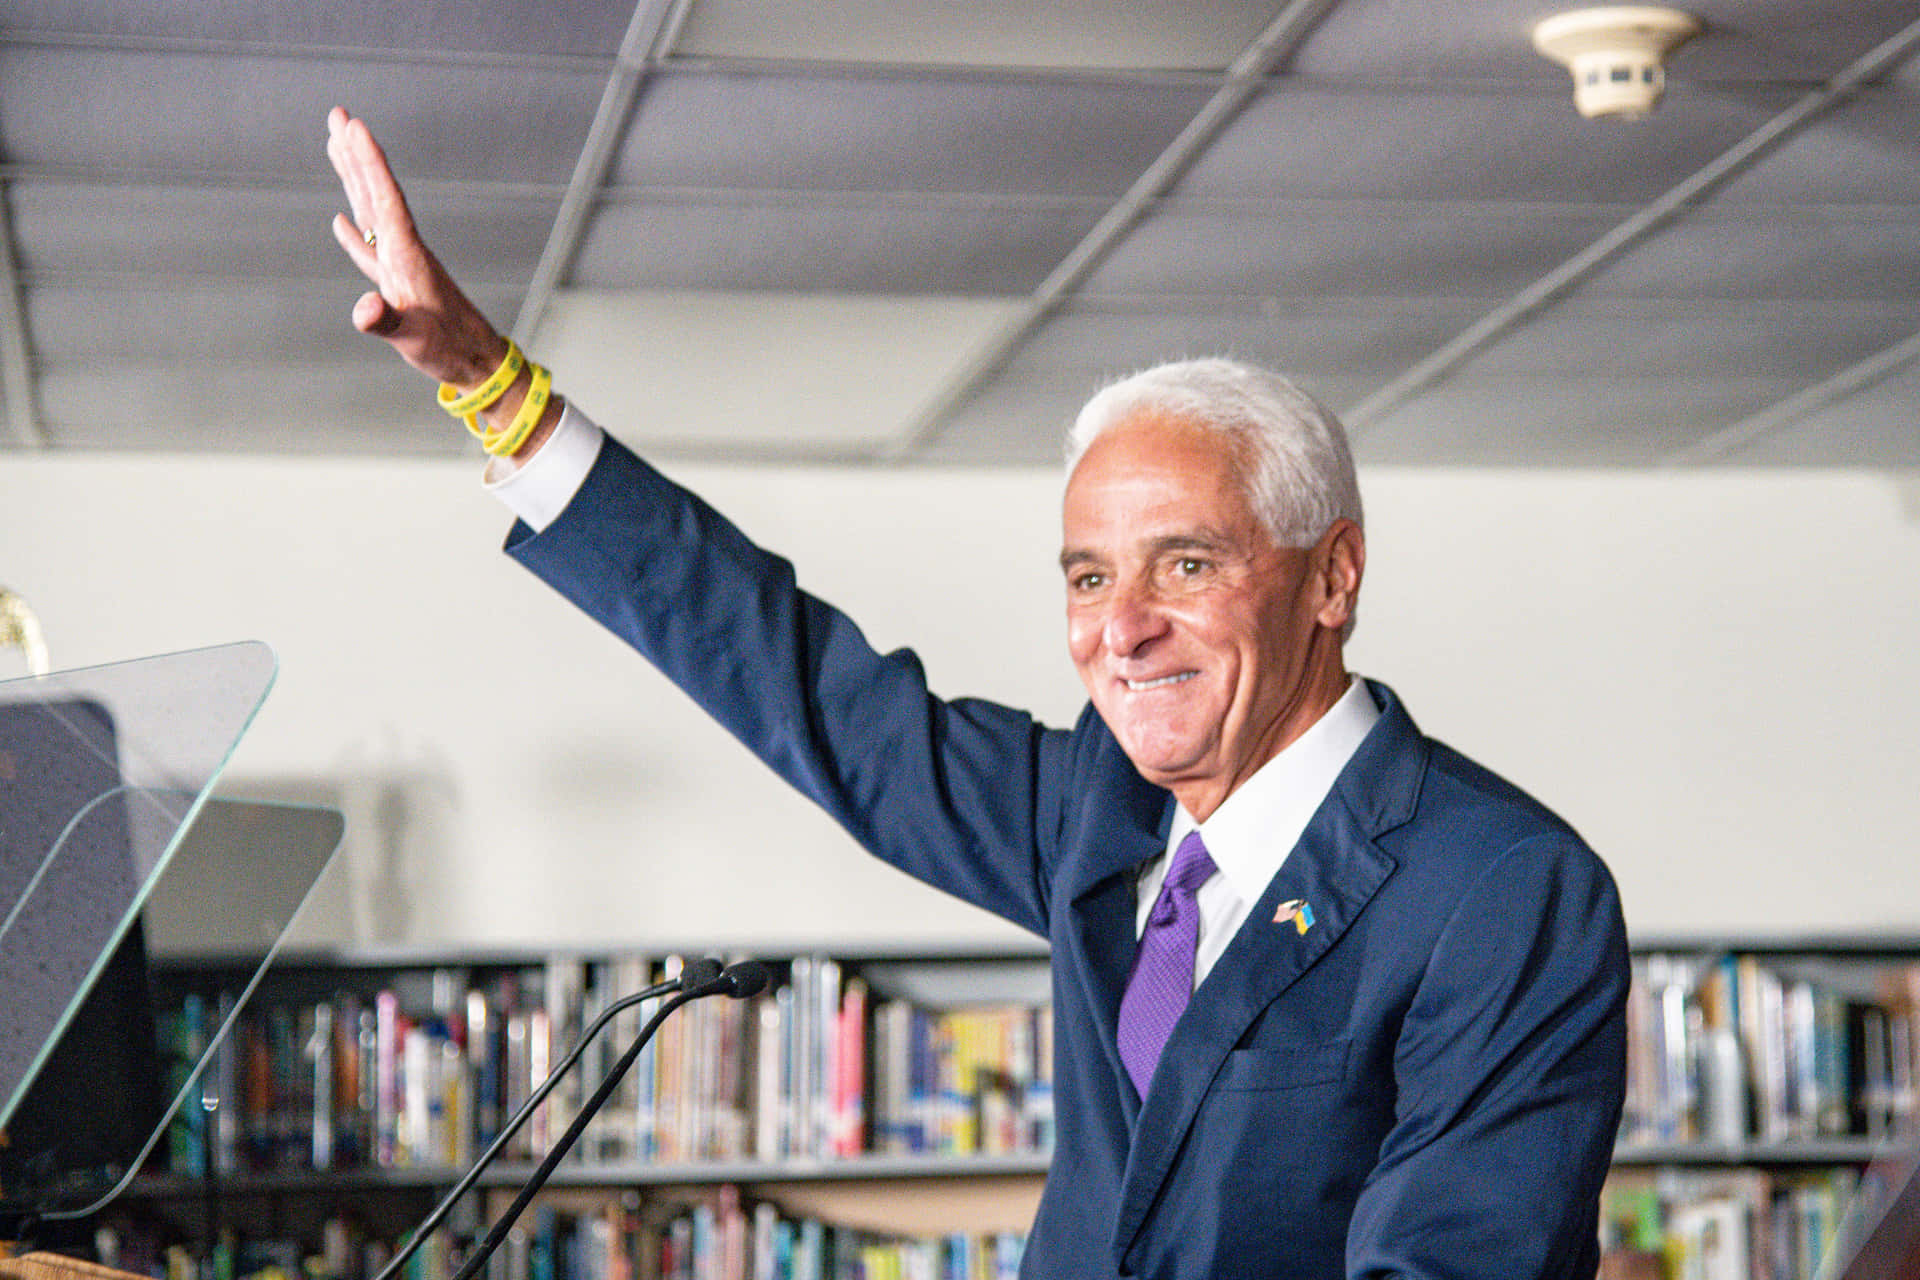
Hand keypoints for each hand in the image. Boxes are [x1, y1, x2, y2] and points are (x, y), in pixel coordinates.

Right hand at [326, 107, 508, 388]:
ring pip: (371, 213)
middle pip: (376, 193)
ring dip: (353, 179)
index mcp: (408, 256)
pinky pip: (370, 250)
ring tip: (336, 147)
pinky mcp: (399, 285)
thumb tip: (365, 310)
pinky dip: (354, 233)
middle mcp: (405, 251)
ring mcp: (401, 266)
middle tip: (337, 114)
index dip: (369, 162)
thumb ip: (387, 322)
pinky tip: (340, 220)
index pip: (385, 199)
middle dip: (356, 154)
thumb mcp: (413, 338)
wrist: (477, 365)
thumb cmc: (450, 351)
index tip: (353, 126)